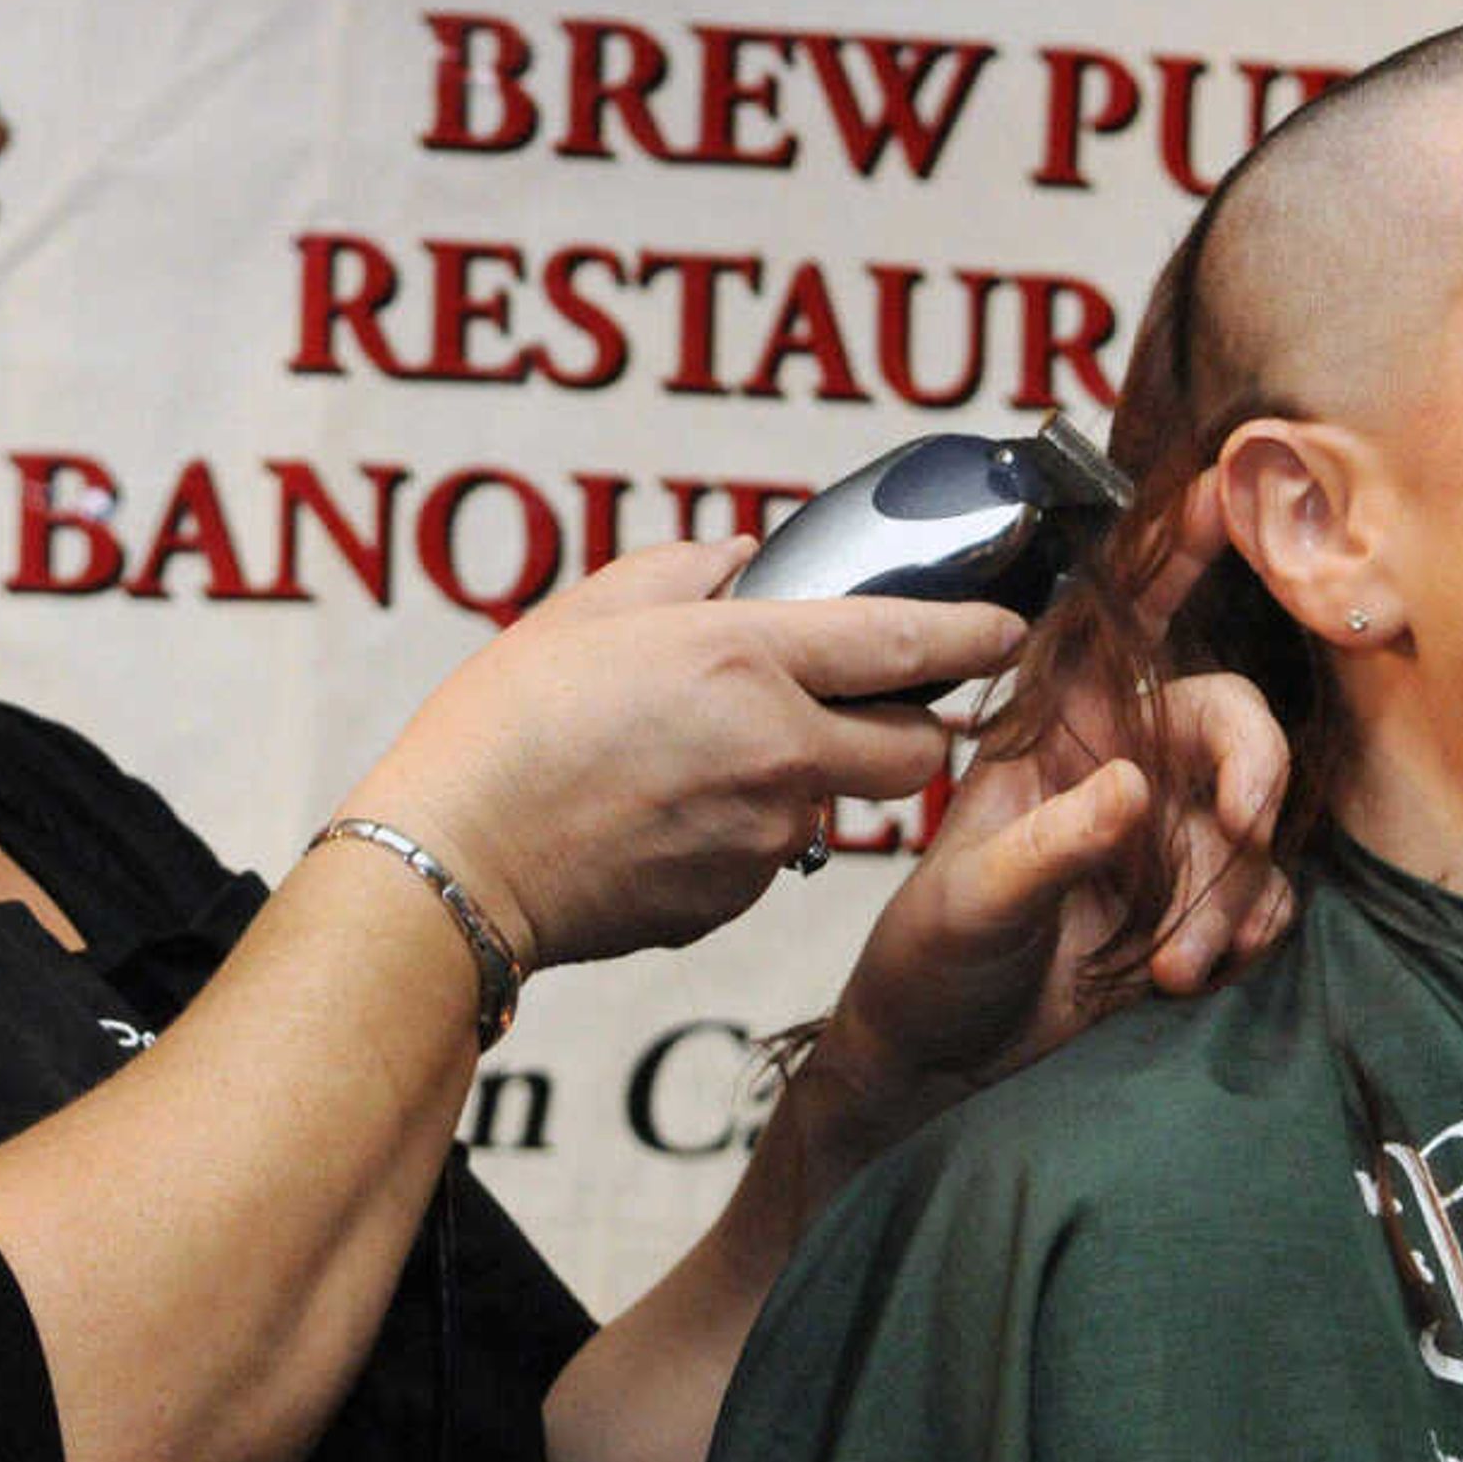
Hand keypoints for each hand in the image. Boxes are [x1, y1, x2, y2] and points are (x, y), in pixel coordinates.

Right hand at [337, 538, 1027, 973]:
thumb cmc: (502, 728)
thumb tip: (745, 560)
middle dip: (914, 724)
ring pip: (838, 803)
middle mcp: (778, 750)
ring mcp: (764, 836)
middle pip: (920, 747)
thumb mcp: (589, 610)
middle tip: (865, 703)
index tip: (1010, 627)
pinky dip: (747, 831)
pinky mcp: (736, 901)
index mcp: (747, 659)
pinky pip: (774, 856)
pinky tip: (669, 815)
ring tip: (708, 759)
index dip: (980, 633)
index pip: (914, 642)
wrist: (451, 864)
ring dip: (810, 777)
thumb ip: (687, 571)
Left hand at [819, 479, 1290, 1102]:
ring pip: (1255, 823)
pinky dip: (1247, 931)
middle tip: (1241, 827)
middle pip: (1229, 721)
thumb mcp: (973, 899)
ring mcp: (1167, 832)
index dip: (1175, 553)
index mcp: (1058, 727)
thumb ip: (1051, 845)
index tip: (1222, 491)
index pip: (1123, 623)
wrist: (944, 1055)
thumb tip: (1131, 790)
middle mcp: (1123, 761)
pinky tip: (1193, 972)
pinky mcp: (1197, 898)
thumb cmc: (933, 954)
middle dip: (1250, 770)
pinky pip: (1264, 894)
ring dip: (1233, 892)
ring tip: (1172, 966)